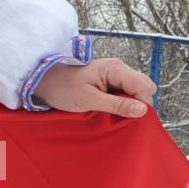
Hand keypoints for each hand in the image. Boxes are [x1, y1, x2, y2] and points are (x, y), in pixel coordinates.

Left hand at [32, 58, 155, 117]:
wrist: (44, 81)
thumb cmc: (62, 88)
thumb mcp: (88, 100)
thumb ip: (116, 104)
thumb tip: (142, 110)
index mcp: (115, 68)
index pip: (144, 87)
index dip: (142, 104)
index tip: (132, 119)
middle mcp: (119, 69)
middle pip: (143, 88)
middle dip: (137, 105)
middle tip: (120, 117)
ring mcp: (115, 75)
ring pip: (135, 92)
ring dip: (128, 105)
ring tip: (113, 115)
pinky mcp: (109, 82)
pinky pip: (125, 94)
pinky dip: (121, 104)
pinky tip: (110, 111)